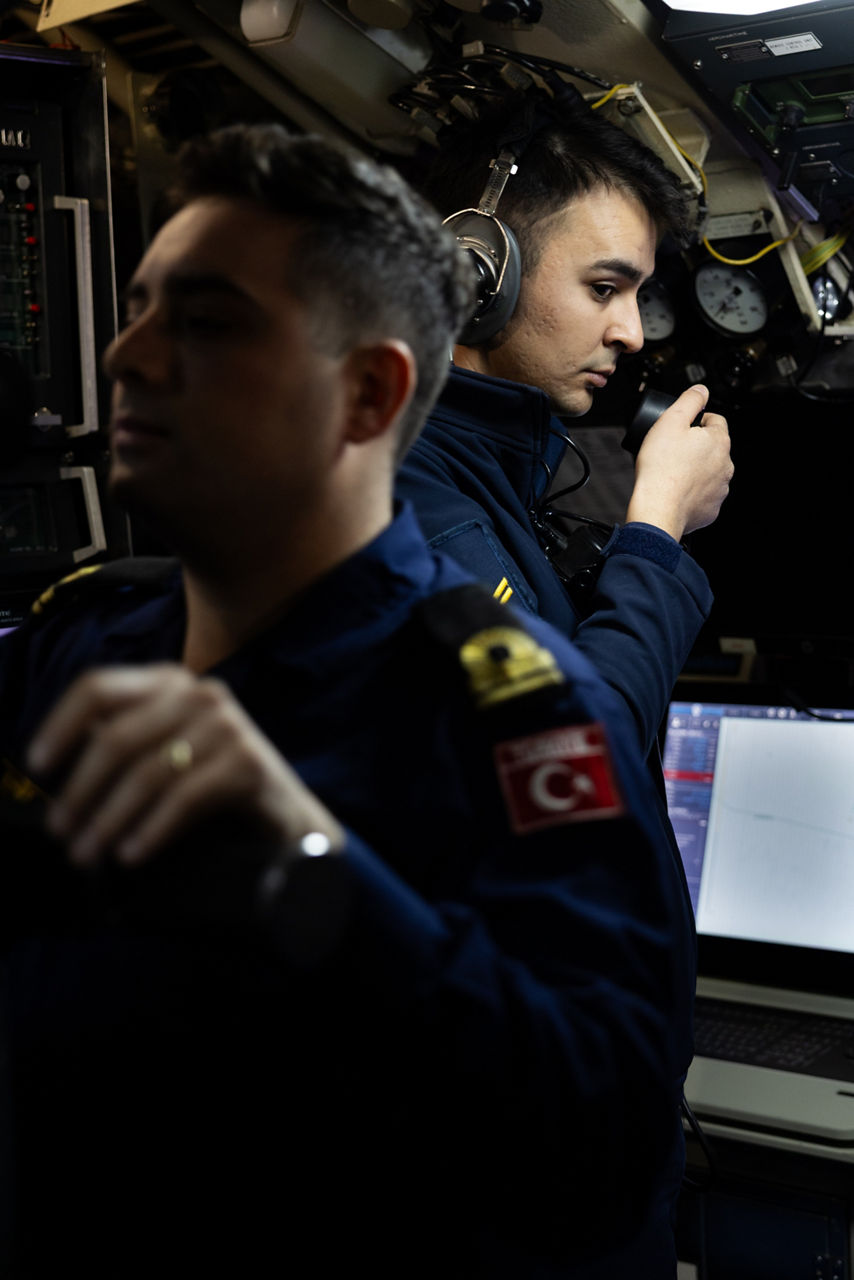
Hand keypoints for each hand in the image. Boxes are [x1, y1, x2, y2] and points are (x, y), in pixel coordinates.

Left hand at [26, 664, 343, 866]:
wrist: (288, 822)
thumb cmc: (216, 789)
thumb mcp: (166, 754)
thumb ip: (123, 746)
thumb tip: (57, 769)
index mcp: (169, 682)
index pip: (98, 687)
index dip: (60, 724)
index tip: (38, 765)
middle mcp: (198, 693)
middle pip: (117, 736)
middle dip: (81, 791)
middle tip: (62, 832)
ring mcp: (228, 725)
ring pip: (147, 771)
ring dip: (109, 819)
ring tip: (89, 852)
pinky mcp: (248, 763)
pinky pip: (183, 798)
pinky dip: (151, 829)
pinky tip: (132, 853)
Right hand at [625, 384, 732, 541]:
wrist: (658, 509)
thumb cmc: (661, 468)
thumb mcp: (670, 421)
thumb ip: (689, 400)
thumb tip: (701, 390)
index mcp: (719, 441)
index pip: (716, 420)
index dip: (697, 421)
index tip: (682, 428)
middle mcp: (726, 465)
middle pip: (713, 448)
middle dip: (696, 447)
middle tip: (672, 451)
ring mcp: (720, 489)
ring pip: (709, 472)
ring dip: (695, 470)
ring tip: (672, 473)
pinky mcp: (711, 509)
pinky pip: (703, 495)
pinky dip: (692, 492)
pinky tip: (675, 491)